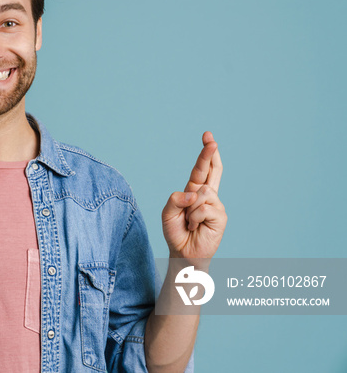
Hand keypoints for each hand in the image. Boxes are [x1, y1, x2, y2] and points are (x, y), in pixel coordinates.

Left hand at [161, 132, 226, 258]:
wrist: (183, 253)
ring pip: (202, 193)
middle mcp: (207, 195)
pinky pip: (204, 208)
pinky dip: (195, 218)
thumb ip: (176, 199)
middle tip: (211, 139)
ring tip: (190, 221)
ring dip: (190, 209)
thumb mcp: (168, 213)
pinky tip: (196, 226)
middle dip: (210, 154)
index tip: (208, 137)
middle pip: (212, 171)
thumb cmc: (176, 232)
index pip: (202, 169)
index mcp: (194, 191)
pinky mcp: (220, 217)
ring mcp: (215, 205)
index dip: (205, 154)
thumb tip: (194, 193)